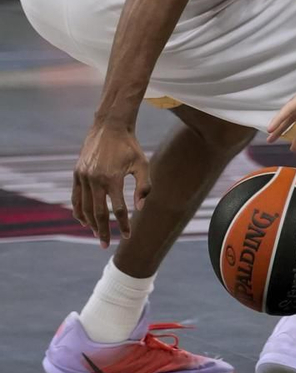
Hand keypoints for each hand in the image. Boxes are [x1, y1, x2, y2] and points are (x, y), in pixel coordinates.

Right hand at [72, 122, 149, 247]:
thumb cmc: (130, 147)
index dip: (123, 225)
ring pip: (84, 207)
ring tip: (96, 234)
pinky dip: (78, 211)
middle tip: (105, 245)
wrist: (109, 127)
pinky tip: (84, 221)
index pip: (118, 209)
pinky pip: (75, 197)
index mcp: (112, 179)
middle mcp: (95, 179)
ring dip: (90, 223)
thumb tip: (139, 209)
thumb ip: (143, 187)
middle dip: (102, 230)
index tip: (127, 236)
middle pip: (98, 213)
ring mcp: (83, 177)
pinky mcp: (77, 174)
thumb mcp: (142, 164)